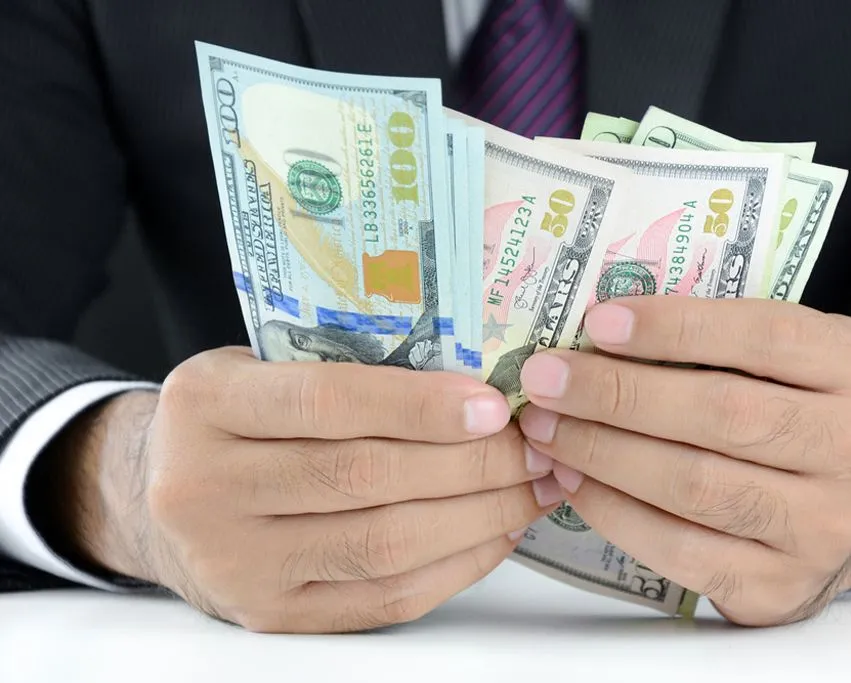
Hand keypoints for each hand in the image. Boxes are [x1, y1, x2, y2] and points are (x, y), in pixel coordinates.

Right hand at [54, 348, 561, 632]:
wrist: (160, 497)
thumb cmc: (232, 420)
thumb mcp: (257, 368)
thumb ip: (340, 370)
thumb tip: (471, 383)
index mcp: (206, 406)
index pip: (326, 404)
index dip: (417, 406)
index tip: (494, 406)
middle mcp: (206, 490)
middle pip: (364, 479)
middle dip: (470, 464)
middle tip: (534, 447)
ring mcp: (237, 564)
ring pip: (383, 545)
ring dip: (477, 516)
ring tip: (531, 488)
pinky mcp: (272, 615)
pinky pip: (384, 599)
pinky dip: (455, 565)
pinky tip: (494, 532)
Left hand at [518, 296, 850, 625]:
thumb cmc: (792, 411)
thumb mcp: (784, 357)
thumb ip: (716, 339)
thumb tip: (599, 332)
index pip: (764, 337)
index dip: (674, 328)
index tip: (597, 323)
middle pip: (723, 414)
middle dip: (618, 394)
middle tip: (546, 380)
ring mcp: (824, 526)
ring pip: (695, 484)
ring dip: (602, 452)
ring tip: (546, 429)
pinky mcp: (781, 586)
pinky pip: (680, 548)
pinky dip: (614, 510)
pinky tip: (574, 479)